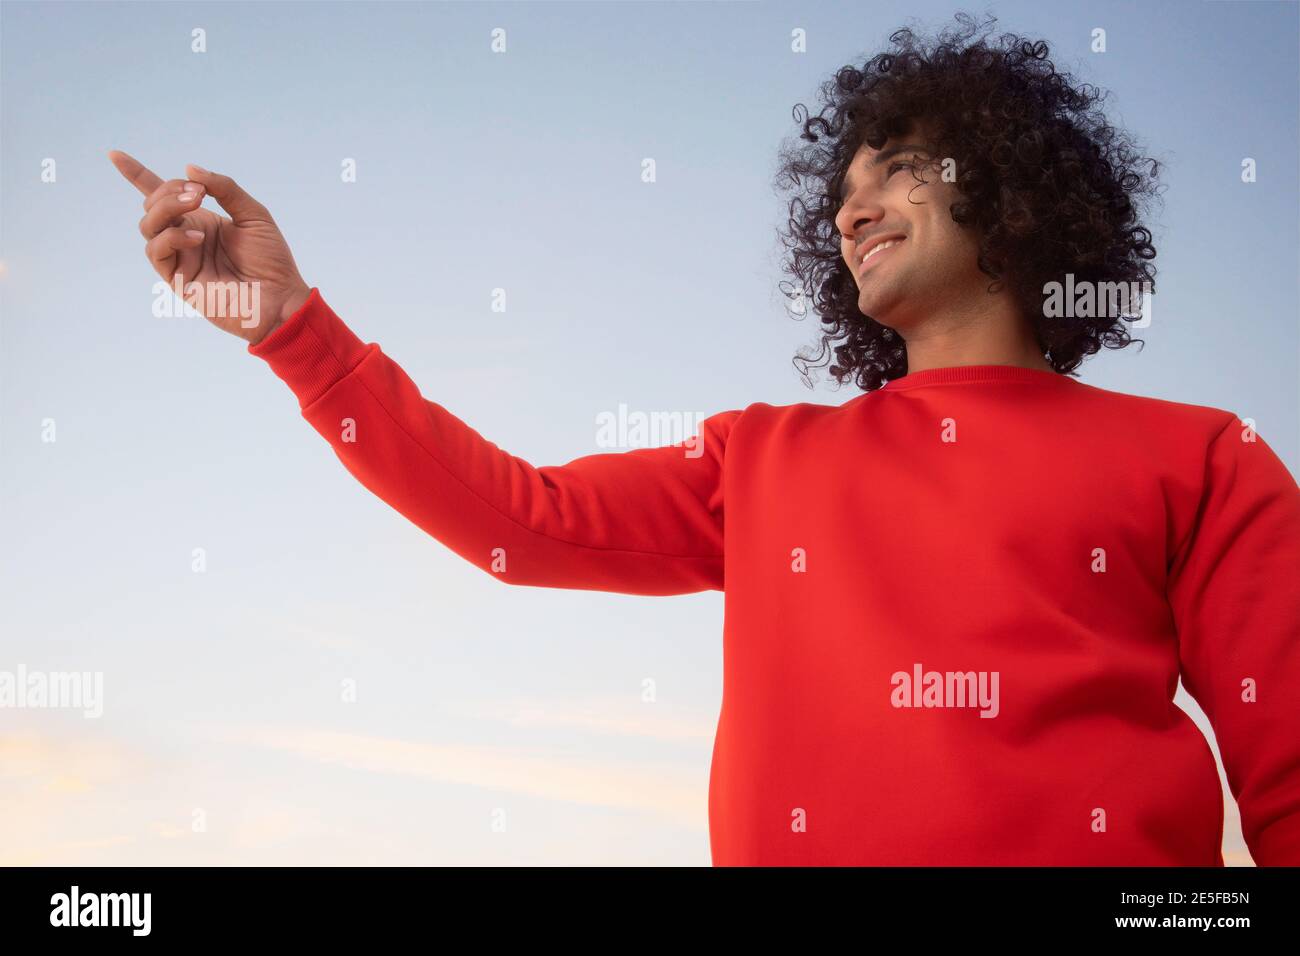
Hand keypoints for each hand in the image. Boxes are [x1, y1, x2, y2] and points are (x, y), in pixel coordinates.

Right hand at [108, 150, 310, 343]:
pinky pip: (156, 251)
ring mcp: (180, 258)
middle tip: (198, 192)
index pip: (162, 196)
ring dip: (167, 207)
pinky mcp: (177, 279)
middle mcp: (185, 237)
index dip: (136, 175)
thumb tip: (190, 169)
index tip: (114, 155)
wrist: (280, 298)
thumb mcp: (253, 214)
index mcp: (201, 220)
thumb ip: (225, 189)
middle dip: (169, 190)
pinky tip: (198, 237)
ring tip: (196, 202)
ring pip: (148, 225)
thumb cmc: (271, 261)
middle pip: (152, 205)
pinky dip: (173, 236)